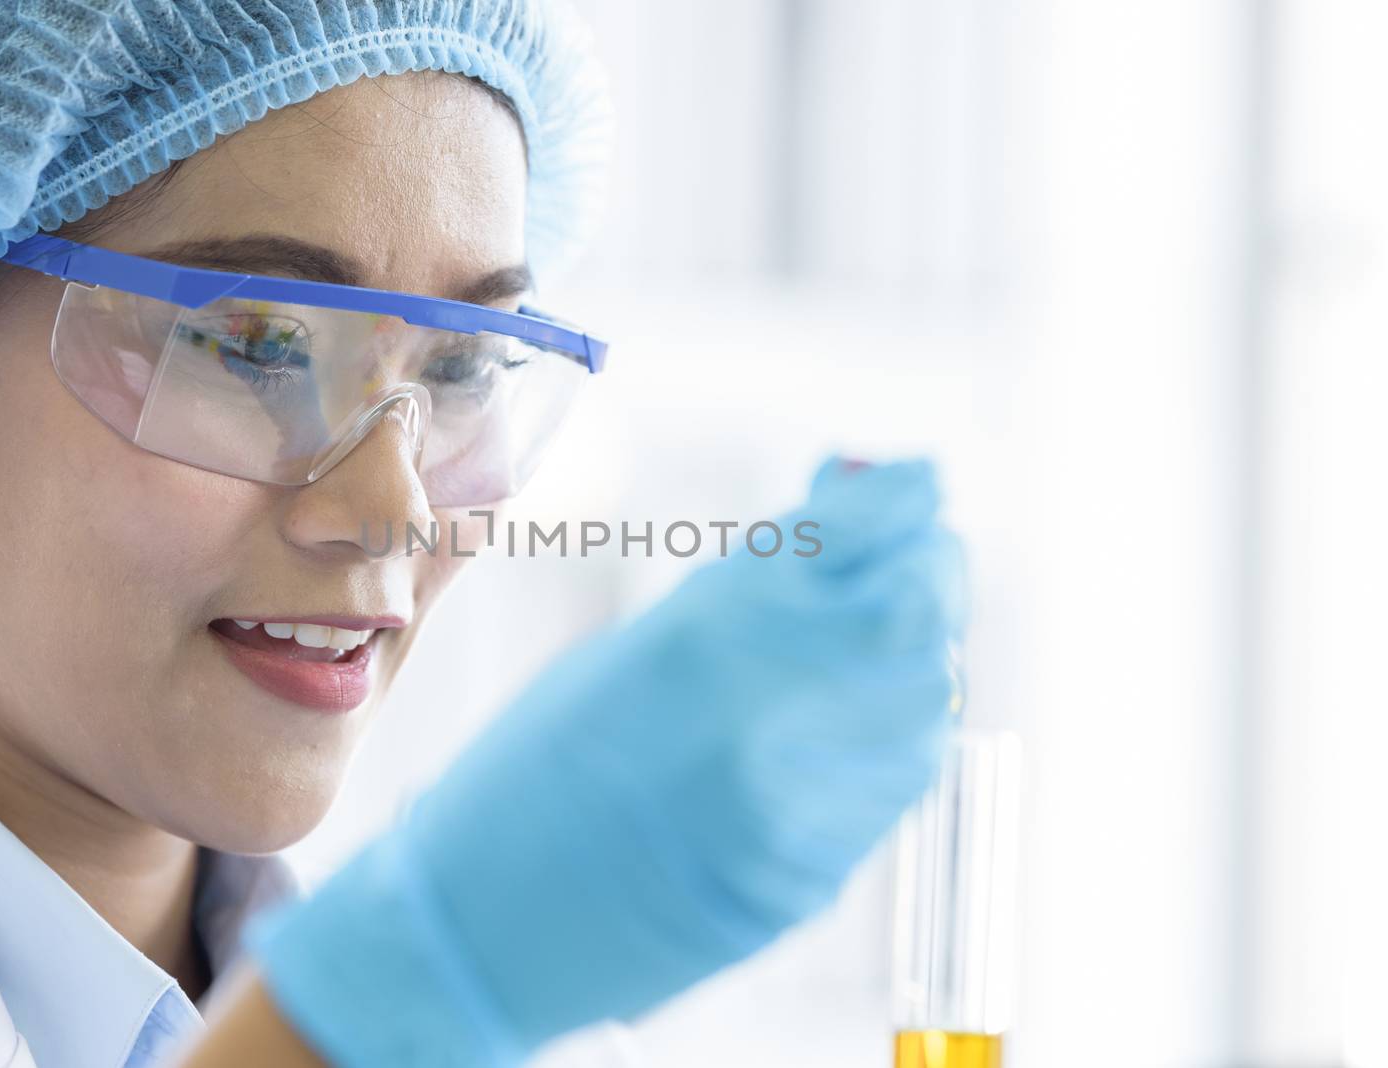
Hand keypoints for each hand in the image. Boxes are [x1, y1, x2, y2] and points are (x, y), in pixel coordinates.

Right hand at [247, 458, 965, 1065]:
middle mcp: (764, 719)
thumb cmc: (532, 774)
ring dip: (920, 657)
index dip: (902, 499)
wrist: (487, 925)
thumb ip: (743, 596)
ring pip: (926, 705)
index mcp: (699, 641)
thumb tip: (837, 524)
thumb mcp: (630, 653)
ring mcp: (798, 809)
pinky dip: (897, 737)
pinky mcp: (814, 878)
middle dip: (932, 571)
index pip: (858, 541)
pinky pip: (895, 787)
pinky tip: (861, 720)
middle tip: (920, 555)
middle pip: (917, 617)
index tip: (914, 482)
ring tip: (887, 638)